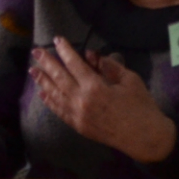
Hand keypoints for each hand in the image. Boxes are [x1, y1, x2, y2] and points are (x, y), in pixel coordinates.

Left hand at [29, 37, 175, 164]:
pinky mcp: (79, 126)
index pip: (74, 64)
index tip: (57, 39)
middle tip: (35, 51)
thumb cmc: (141, 106)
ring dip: (43, 81)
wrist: (145, 138)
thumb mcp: (130, 80)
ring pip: (55, 95)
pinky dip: (50, 101)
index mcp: (95, 87)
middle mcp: (82, 100)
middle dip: (46, 63)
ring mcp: (78, 115)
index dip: (65, 50)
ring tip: (33, 70)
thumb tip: (92, 56)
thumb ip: (109, 66)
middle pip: (59, 77)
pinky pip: (59, 111)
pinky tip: (42, 93)